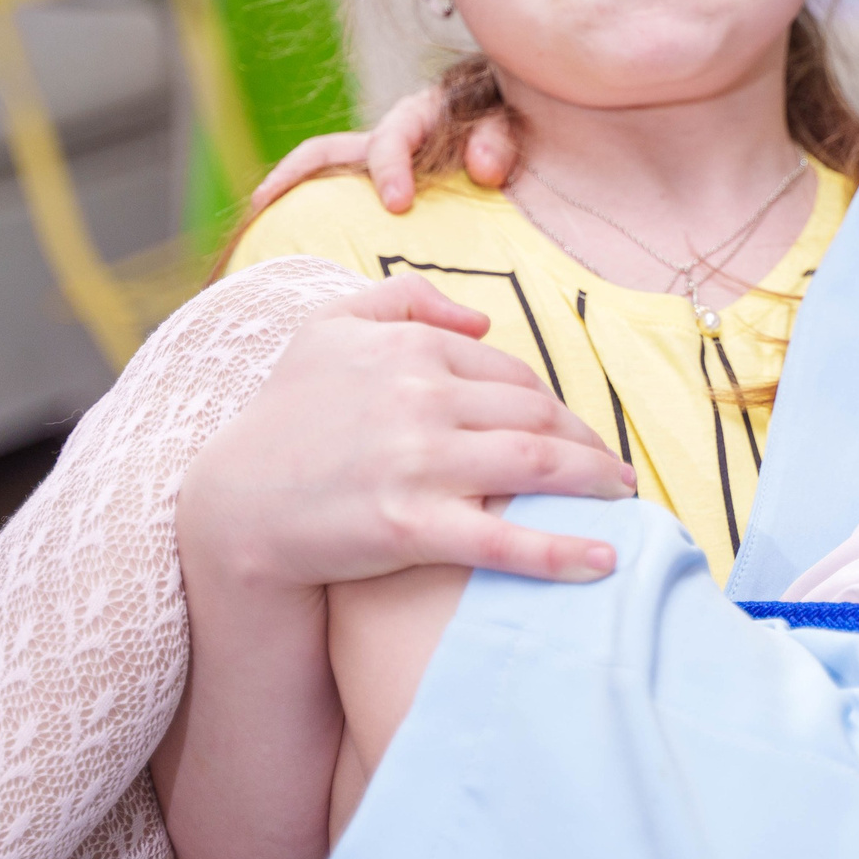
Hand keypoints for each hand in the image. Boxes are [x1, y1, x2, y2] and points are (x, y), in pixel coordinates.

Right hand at [176, 275, 635, 591]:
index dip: (555, 406)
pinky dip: (564, 551)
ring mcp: (417, 461)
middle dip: (586, 443)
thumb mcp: (327, 329)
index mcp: (410, 347)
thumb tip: (483, 318)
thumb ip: (403, 299)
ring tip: (624, 501)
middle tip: (613, 473)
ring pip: (538, 462)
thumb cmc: (284, 417)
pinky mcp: (411, 526)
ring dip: (595, 482)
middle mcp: (420, 396)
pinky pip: (506, 538)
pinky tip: (605, 560)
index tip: (575, 434)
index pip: (513, 374)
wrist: (233, 506)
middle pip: (537, 415)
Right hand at [249, 85, 518, 214]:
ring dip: (287, 193)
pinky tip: (289, 250)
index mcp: (422, 117)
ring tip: (257, 226)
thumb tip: (481, 169)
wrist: (519, 130)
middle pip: (328, 150)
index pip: (394, 135)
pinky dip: (308, 217)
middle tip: (268, 204)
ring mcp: (376, 165)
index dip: (390, 166)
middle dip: (295, 175)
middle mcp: (389, 138)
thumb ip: (499, 140)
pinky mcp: (374, 190)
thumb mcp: (513, 128)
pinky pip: (334, 199)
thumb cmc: (513, 131)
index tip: (395, 203)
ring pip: (320, 171)